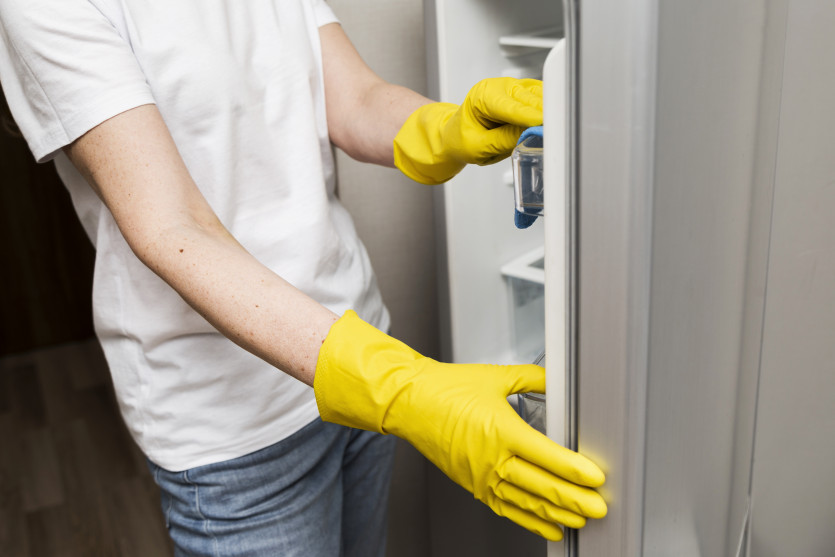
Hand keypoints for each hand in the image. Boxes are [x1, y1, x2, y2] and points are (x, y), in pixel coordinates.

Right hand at [314, 311, 606, 540]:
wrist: (409, 403)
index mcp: (502, 430)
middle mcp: (493, 459)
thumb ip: (531, 378)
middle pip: (543, 486)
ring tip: (581, 519)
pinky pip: (507, 509)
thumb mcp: (495, 377)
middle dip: (576, 500)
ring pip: (527, 503)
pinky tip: (549, 526)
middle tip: (600, 507)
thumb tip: (553, 378)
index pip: (548, 456)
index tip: (597, 478)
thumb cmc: (444, 390)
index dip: (576, 470)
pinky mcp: (473, 485)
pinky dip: (531, 521)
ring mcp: (482, 476)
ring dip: (558, 514)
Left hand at [393, 77, 542, 183]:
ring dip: (549, 111)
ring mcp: (513, 87)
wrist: (455, 134)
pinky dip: (549, 109)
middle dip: (544, 115)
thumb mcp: (478, 147)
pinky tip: (552, 123)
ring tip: (556, 131)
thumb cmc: (461, 138)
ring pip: (539, 95)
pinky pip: (541, 97)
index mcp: (483, 96)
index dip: (531, 117)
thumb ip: (503, 140)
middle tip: (557, 135)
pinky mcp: (524, 92)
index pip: (512, 106)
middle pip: (529, 99)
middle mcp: (499, 86)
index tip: (546, 127)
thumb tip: (529, 134)